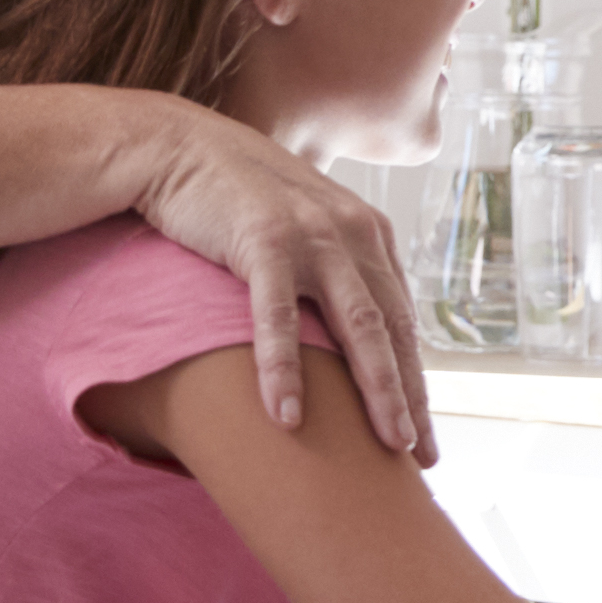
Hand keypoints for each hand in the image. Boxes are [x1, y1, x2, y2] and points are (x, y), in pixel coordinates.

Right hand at [136, 110, 434, 461]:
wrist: (178, 146)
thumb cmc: (236, 196)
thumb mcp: (300, 229)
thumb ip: (330, 268)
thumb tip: (343, 330)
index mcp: (368, 235)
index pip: (402, 321)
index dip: (415, 379)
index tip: (423, 434)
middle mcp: (353, 234)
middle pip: (394, 330)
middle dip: (412, 397)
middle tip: (422, 457)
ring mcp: (312, 235)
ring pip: (358, 326)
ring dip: (377, 390)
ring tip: (389, 445)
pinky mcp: (264, 240)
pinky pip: (279, 318)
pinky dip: (286, 369)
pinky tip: (288, 416)